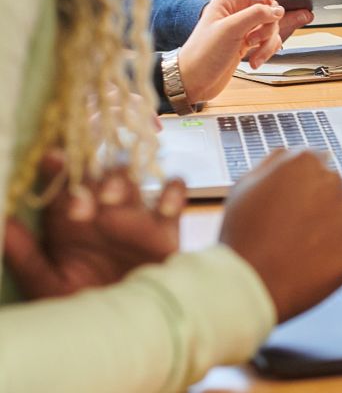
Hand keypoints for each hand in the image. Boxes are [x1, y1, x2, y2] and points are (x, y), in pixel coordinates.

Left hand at [2, 152, 185, 299]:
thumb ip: (25, 255)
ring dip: (124, 179)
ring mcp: (135, 214)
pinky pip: (176, 193)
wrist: (130, 329)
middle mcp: (102, 210)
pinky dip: (174, 191)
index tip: (51, 159)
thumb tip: (1, 221)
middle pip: (98, 171)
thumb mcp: (47, 284)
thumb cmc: (83, 308)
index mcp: (69, 219)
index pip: (61, 182)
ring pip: (133, 176)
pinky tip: (165, 205)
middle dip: (91, 177)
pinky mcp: (167, 225)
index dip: (57, 166)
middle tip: (82, 200)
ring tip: (113, 198)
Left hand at [181, 0, 291, 102]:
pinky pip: (268, 41)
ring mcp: (244, 28)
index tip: (271, 1)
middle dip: (269, 22)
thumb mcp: (230, 29)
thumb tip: (277, 10)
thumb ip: (256, 15)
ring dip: (268, 41)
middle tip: (256, 35)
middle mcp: (237, 11)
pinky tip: (255, 61)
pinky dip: (266, 51)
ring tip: (254, 51)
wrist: (193, 81)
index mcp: (228, 1)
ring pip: (271, 25)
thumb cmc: (202, 54)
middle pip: (269, 5)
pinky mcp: (248, 43)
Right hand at [220, 150, 341, 321]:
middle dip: (321, 205)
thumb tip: (299, 153)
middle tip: (296, 231)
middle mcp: (333, 180)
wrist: (248, 287)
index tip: (294, 206)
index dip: (303, 189)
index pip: (317, 167)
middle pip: (336, 188)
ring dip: (339, 223)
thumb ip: (276, 161)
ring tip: (308, 248)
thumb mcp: (244, 187)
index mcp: (305, 162)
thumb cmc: (242, 238)